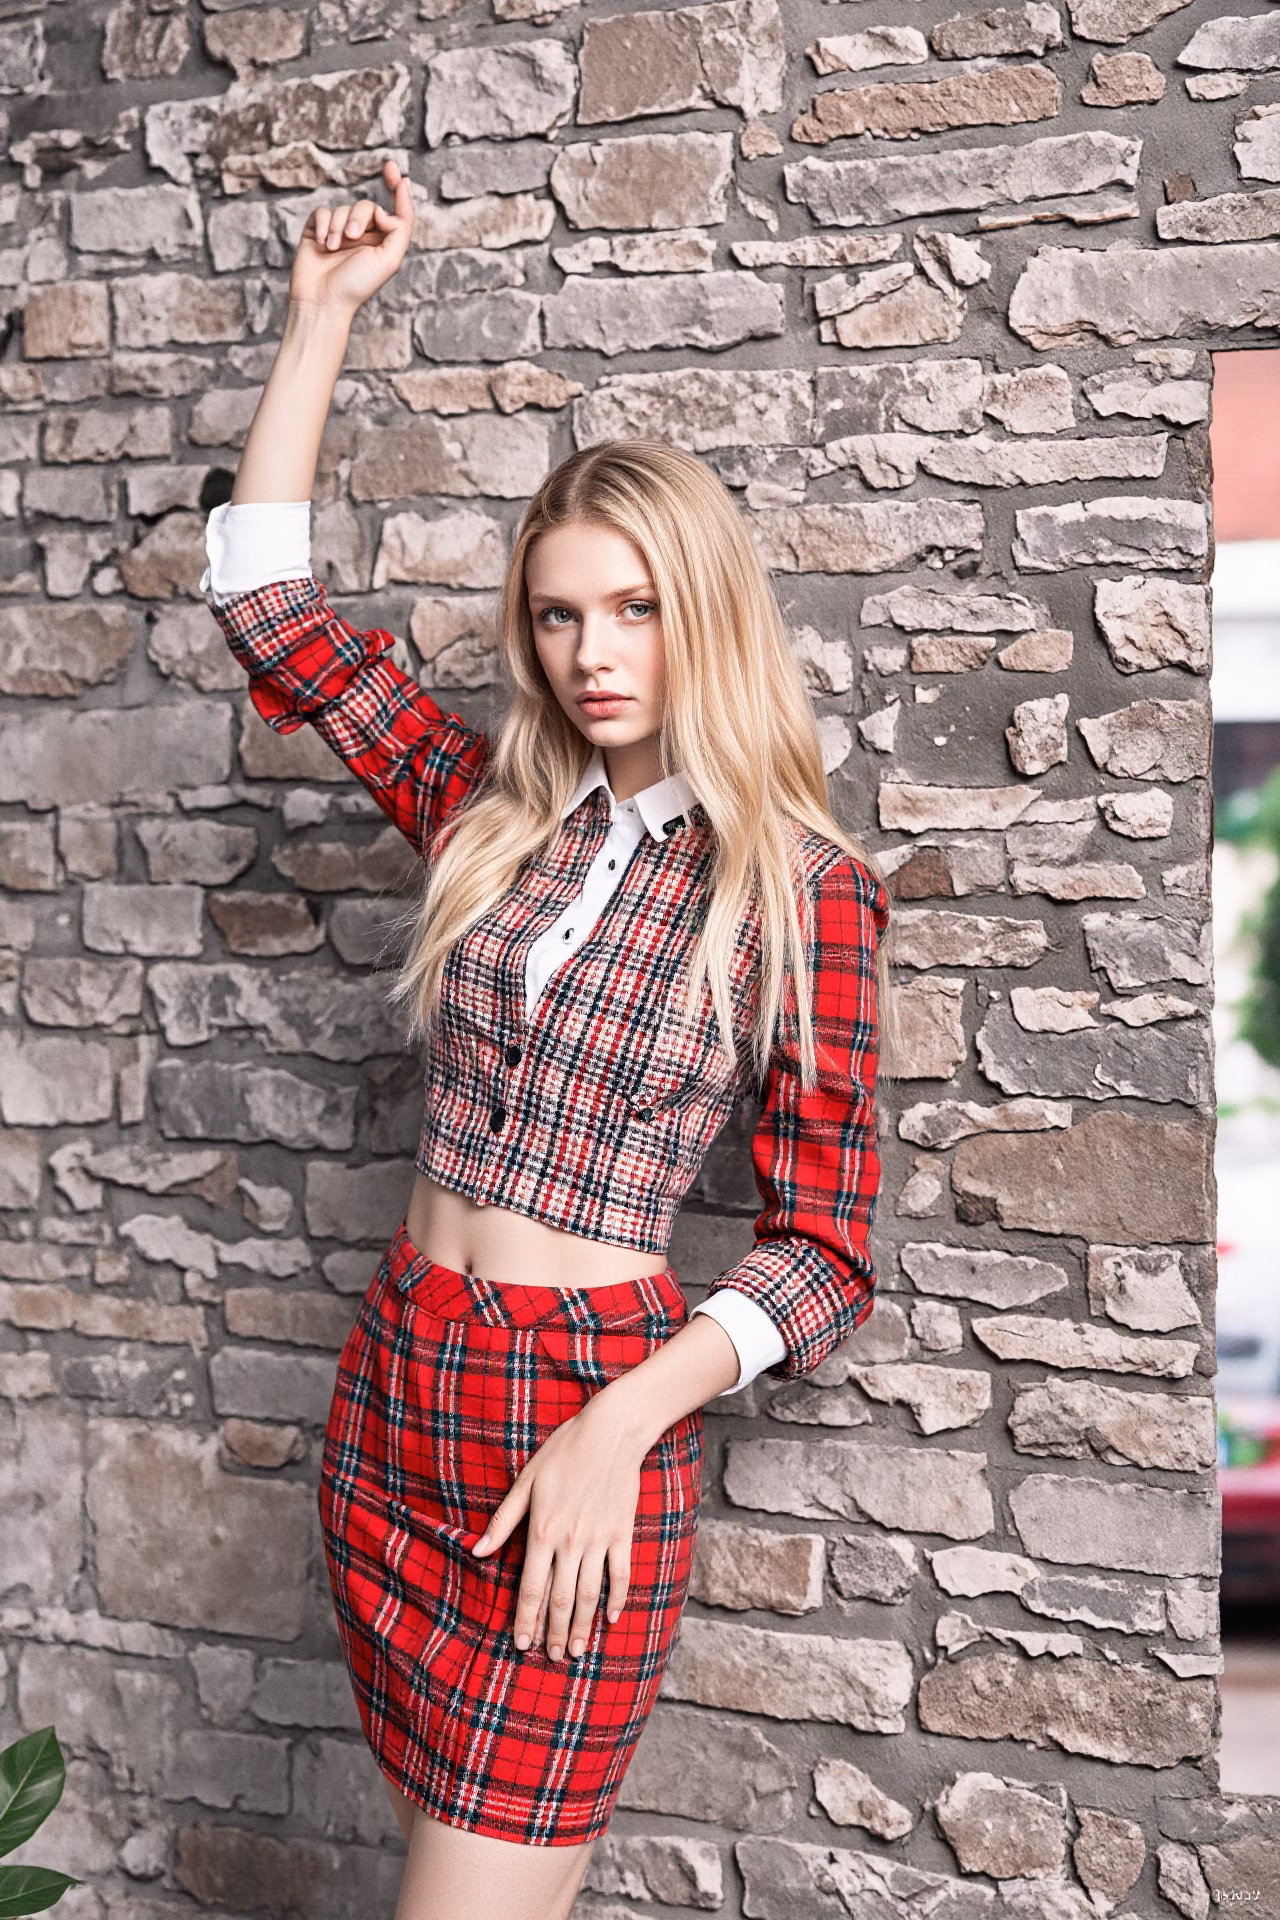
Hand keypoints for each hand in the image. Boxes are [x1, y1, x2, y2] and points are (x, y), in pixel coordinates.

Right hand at [290, 157, 413, 318]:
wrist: (323, 301)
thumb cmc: (357, 286)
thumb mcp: (389, 260)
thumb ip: (399, 229)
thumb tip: (384, 208)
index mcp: (383, 242)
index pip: (394, 210)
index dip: (395, 187)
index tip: (391, 167)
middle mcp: (363, 235)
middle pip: (366, 206)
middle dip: (358, 218)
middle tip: (352, 238)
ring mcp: (339, 232)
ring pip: (342, 208)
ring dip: (338, 227)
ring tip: (333, 249)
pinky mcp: (317, 231)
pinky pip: (321, 212)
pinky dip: (323, 224)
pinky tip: (321, 243)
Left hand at [471, 1394, 645, 1662]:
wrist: (610, 1432)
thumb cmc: (563, 1452)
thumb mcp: (526, 1482)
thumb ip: (503, 1521)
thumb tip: (476, 1552)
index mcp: (543, 1531)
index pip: (532, 1587)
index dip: (526, 1619)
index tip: (522, 1644)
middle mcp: (571, 1541)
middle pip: (561, 1598)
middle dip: (554, 1632)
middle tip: (552, 1658)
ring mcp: (600, 1539)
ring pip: (589, 1593)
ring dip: (582, 1626)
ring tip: (576, 1650)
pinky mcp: (623, 1532)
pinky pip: (620, 1574)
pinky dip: (616, 1598)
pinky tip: (611, 1618)